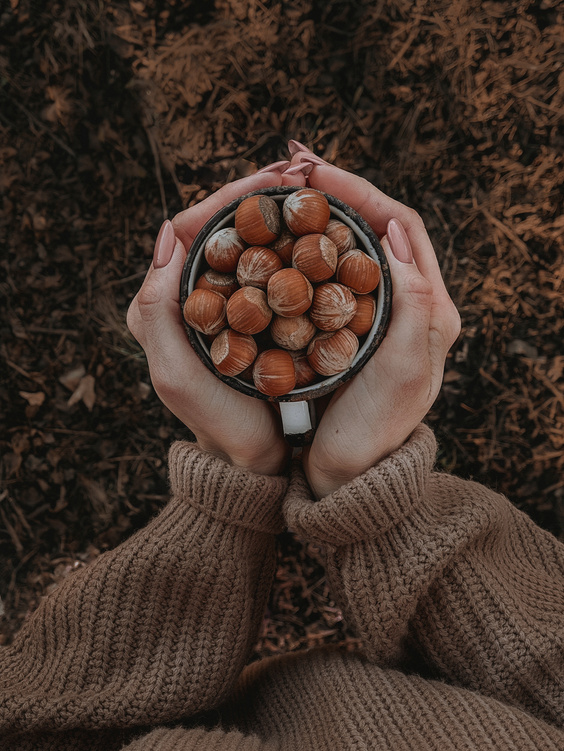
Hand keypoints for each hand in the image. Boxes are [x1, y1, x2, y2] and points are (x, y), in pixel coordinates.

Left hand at [127, 168, 307, 475]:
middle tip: (304, 175)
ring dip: (282, 214)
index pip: (195, 228)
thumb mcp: (174, 372)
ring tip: (316, 194)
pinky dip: (297, 246)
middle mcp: (199, 294)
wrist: (252, 457)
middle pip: (227, 228)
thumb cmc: (213, 419)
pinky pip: (277, 270)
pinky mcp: (261, 316)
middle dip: (262, 196)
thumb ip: (157, 308)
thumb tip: (170, 232)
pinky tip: (322, 235)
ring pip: (254, 244)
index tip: (273, 178)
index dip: (232, 197)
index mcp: (170, 299)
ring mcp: (233, 304)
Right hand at [287, 144, 460, 496]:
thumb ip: (415, 302)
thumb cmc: (376, 428)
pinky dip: (304, 249)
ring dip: (319, 215)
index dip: (361, 192)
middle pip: (376, 228)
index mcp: (430, 307)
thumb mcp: (404, 369)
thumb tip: (396, 232)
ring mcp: (373, 316)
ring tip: (280, 193)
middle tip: (291, 168)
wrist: (349, 474)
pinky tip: (276, 240)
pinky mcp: (345, 330)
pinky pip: (327, 275)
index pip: (401, 226)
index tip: (316, 173)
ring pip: (349, 247)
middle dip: (337, 192)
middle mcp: (406, 304)